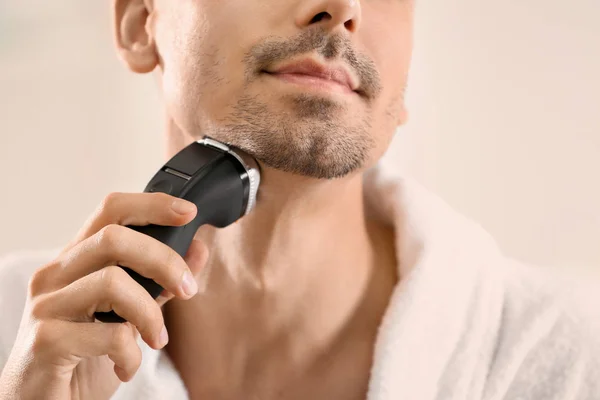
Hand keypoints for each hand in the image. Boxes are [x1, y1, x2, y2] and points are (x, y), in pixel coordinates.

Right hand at [0, 192, 208, 399]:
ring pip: (112, 282)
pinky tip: (125, 367)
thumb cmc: (83, 357)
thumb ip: (159, 282)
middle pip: (114, 238)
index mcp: (76, 262)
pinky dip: (130, 354)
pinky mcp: (45, 341)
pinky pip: (108, 333)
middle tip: (187, 289)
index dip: (152, 205)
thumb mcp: (130, 315)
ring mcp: (46, 306)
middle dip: (164, 260)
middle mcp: (55, 276)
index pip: (110, 211)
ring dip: (150, 314)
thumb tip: (198, 248)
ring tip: (156, 340)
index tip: (188, 213)